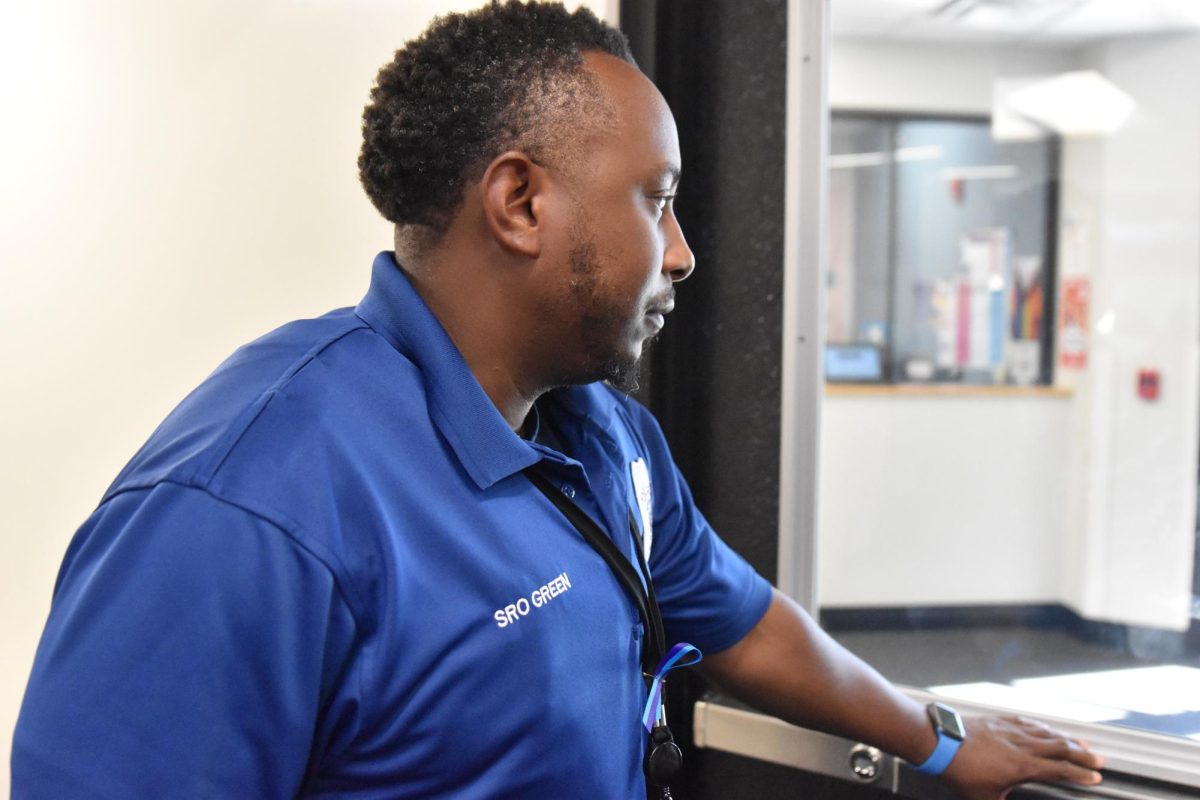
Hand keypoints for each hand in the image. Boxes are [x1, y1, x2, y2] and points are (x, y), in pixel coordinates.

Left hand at [941, 714, 1104, 799]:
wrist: (940, 742)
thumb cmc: (960, 771)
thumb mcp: (984, 799)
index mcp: (1023, 767)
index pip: (1061, 771)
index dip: (1080, 775)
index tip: (1096, 777)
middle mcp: (1022, 745)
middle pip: (1061, 748)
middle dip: (1083, 755)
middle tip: (1099, 759)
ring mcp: (1011, 730)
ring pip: (1047, 732)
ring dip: (1067, 738)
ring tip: (1081, 742)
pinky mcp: (999, 721)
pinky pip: (1028, 722)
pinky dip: (1042, 726)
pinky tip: (1046, 727)